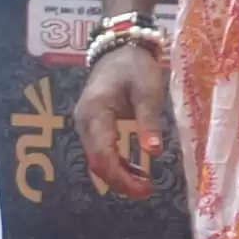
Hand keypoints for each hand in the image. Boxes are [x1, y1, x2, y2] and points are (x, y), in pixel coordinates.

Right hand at [70, 42, 172, 201]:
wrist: (119, 47)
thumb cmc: (135, 66)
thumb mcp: (148, 91)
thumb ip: (149, 121)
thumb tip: (154, 153)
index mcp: (96, 113)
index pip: (103, 155)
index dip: (122, 177)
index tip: (146, 189)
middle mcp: (84, 122)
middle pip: (96, 163)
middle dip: (121, 182)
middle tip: (148, 191)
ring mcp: (85, 124)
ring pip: (97, 160)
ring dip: (119, 175)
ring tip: (145, 184)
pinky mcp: (91, 125)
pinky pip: (100, 151)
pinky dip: (116, 164)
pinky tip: (135, 170)